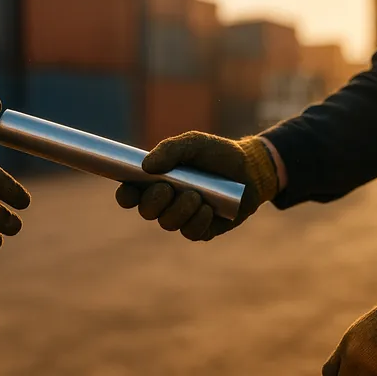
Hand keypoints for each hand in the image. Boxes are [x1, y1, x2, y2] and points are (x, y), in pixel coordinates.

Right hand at [115, 132, 278, 240]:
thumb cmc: (217, 154)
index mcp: (156, 180)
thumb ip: (170, 149)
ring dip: (180, 209)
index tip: (131, 190)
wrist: (250, 169)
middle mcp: (166, 201)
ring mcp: (183, 216)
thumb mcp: (194, 143)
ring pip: (167, 223)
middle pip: (145, 211)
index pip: (129, 194)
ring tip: (197, 196)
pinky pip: (191, 233)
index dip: (125, 195)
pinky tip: (208, 209)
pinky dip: (198, 221)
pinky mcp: (202, 228)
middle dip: (154, 201)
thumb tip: (147, 167)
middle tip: (169, 188)